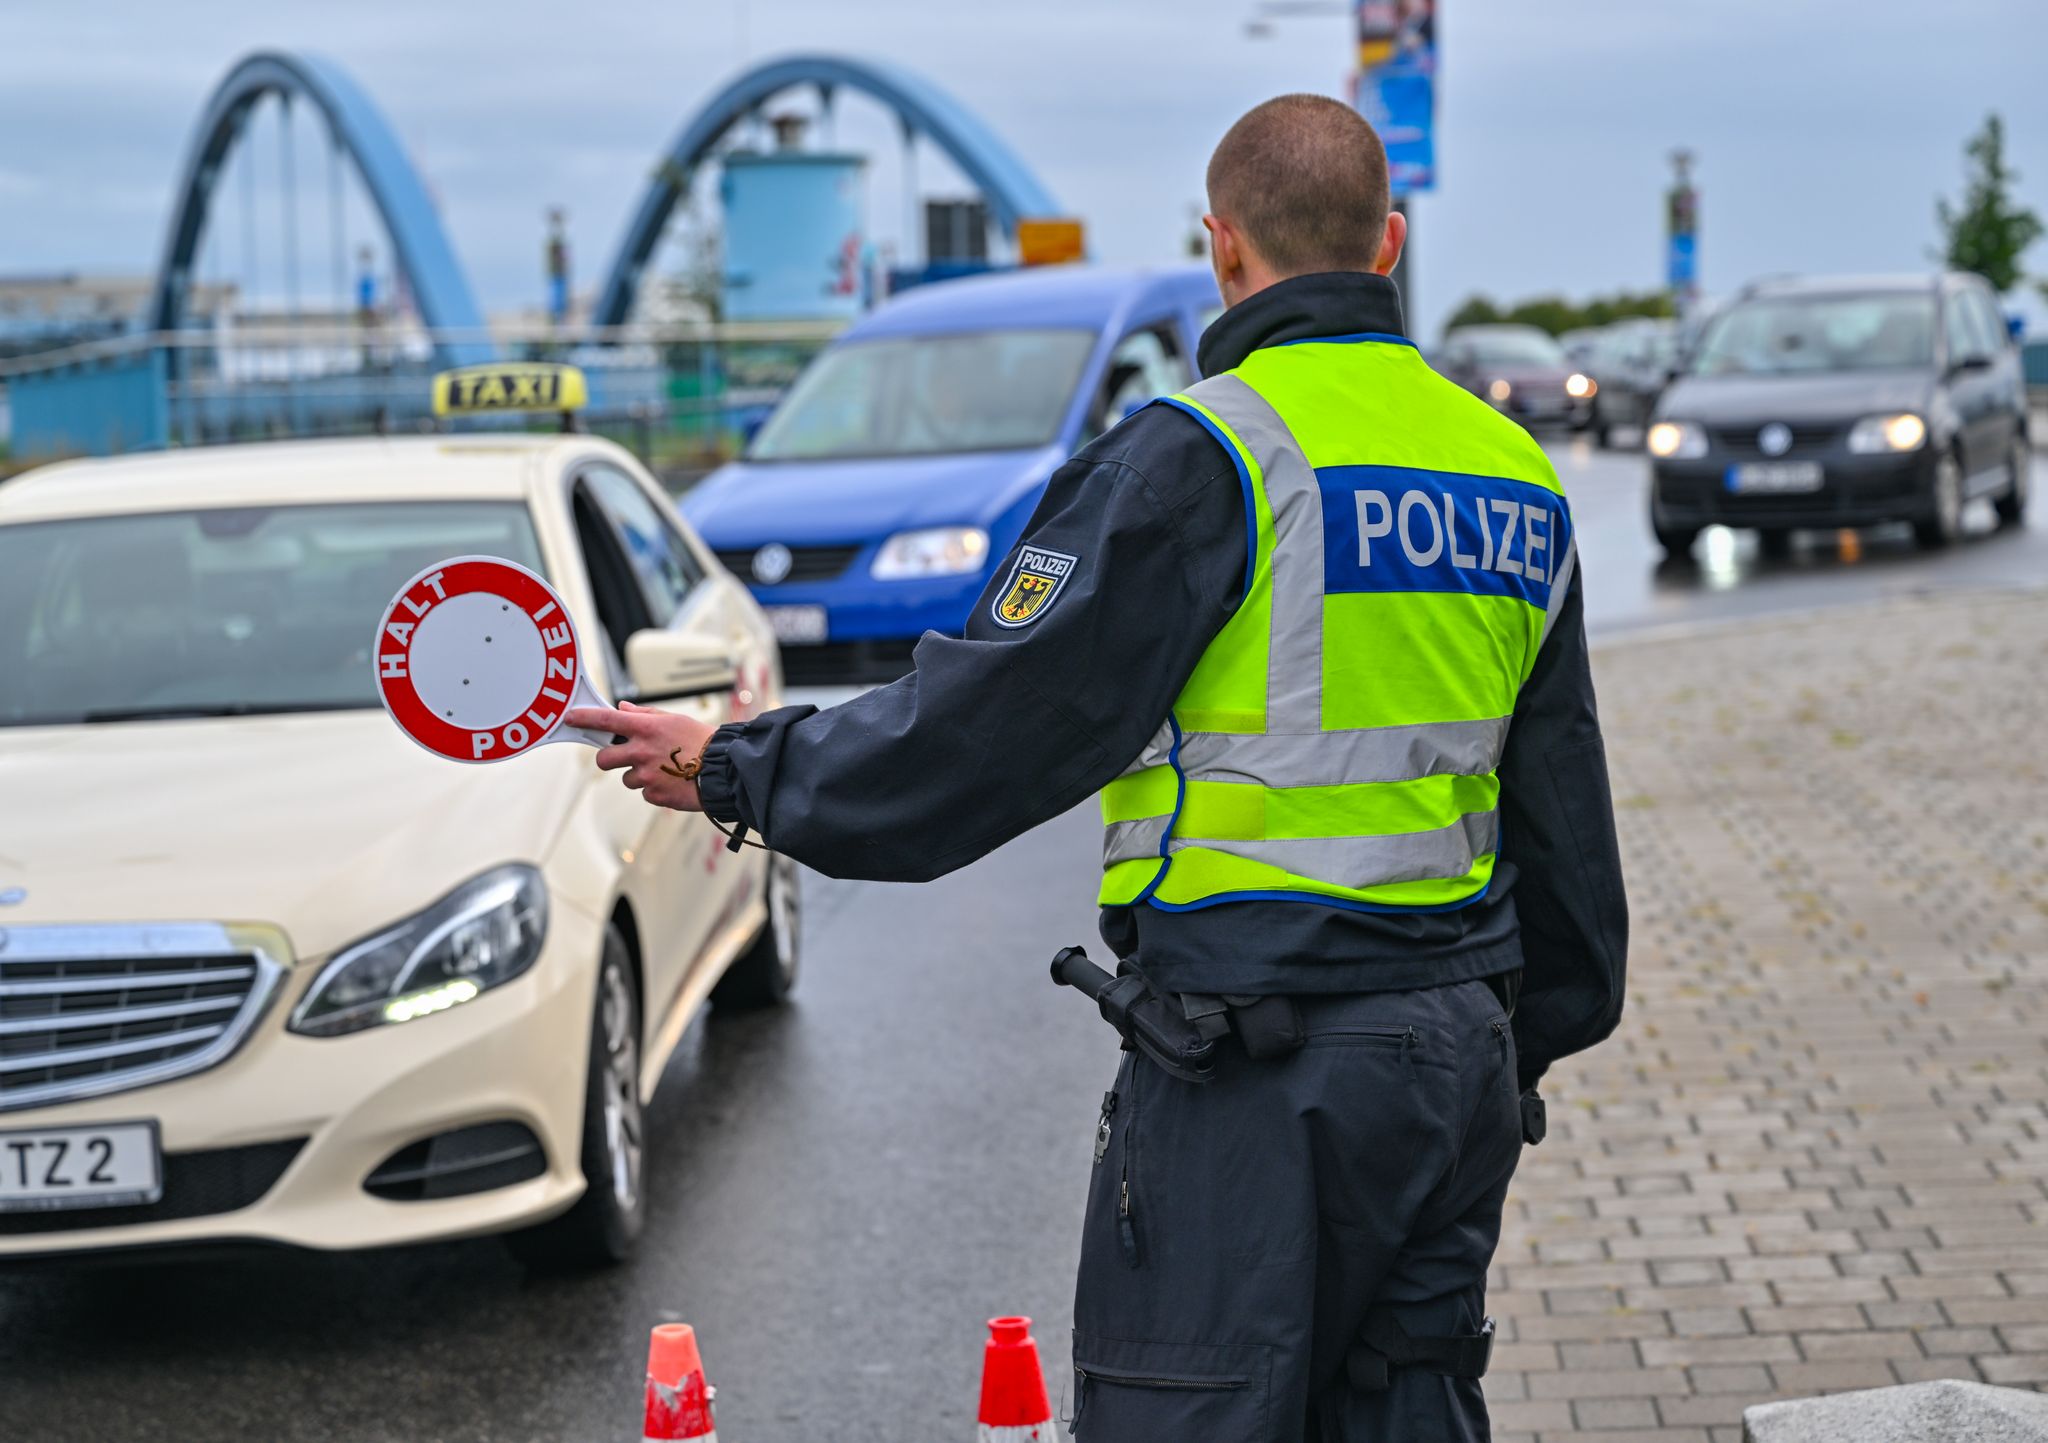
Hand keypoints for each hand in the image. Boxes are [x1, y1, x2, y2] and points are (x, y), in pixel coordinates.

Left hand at [566, 700, 714, 812]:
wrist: (724, 770)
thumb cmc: (702, 741)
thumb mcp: (674, 720)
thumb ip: (644, 715)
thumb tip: (622, 708)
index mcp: (645, 729)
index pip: (606, 720)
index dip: (585, 718)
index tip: (570, 717)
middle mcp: (641, 751)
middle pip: (604, 759)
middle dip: (609, 759)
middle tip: (625, 757)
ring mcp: (646, 775)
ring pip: (626, 778)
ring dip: (639, 776)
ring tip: (665, 770)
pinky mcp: (654, 795)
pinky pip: (644, 792)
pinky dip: (655, 789)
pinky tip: (673, 781)